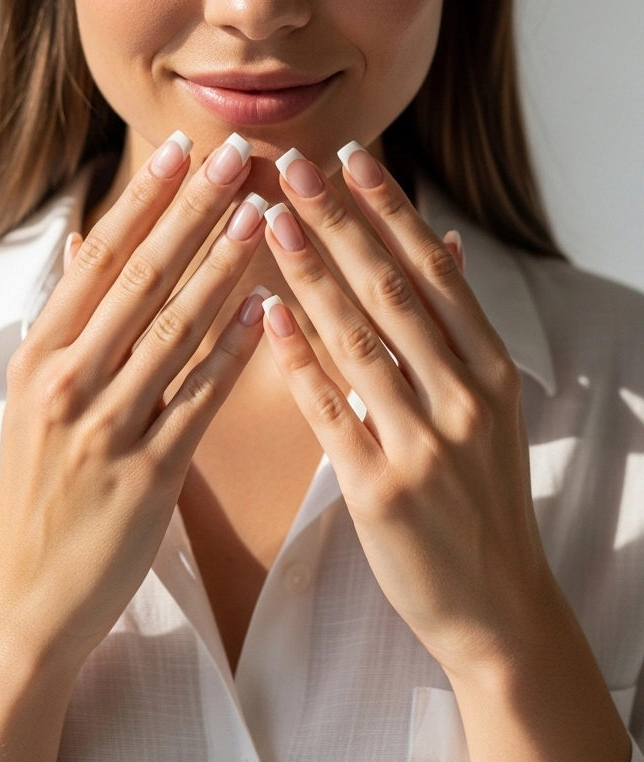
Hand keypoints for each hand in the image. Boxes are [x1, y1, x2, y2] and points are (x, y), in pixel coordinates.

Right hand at [0, 132, 266, 673]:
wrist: (28, 596)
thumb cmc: (39, 487)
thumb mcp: (31, 396)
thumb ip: (67, 317)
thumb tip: (87, 238)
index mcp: (38, 357)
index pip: (97, 259)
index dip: (143, 200)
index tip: (181, 149)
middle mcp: (65, 384)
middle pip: (138, 281)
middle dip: (190, 213)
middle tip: (235, 157)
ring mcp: (105, 429)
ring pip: (174, 331)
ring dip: (222, 268)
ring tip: (262, 215)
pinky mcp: (148, 476)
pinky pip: (200, 399)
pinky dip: (236, 351)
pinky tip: (270, 309)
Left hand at [261, 143, 554, 675]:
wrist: (497, 605)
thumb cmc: (482, 494)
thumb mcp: (491, 404)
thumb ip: (460, 325)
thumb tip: (444, 242)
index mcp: (490, 370)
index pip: (433, 269)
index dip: (388, 209)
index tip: (349, 156)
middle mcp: (464, 397)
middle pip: (392, 290)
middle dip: (339, 221)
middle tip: (291, 166)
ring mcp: (425, 444)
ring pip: (359, 340)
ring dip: (310, 273)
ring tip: (267, 219)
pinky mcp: (381, 490)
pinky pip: (331, 409)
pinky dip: (297, 358)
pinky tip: (265, 312)